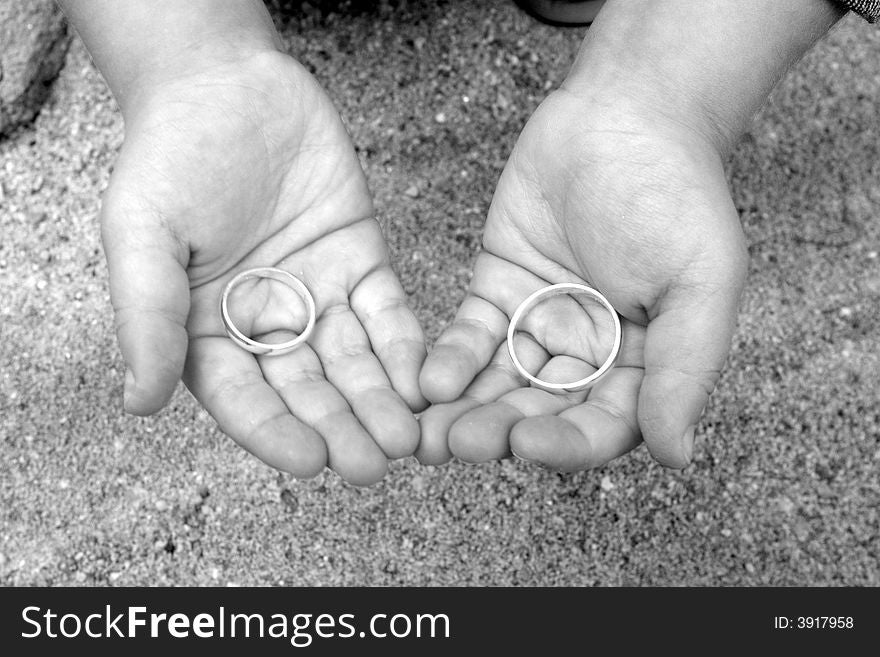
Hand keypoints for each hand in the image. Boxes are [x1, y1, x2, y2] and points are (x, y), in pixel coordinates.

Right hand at [103, 51, 425, 484]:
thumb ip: (147, 315)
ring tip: (408, 437)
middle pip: (308, 390)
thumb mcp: (142, 233)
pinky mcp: (362, 264)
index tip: (309, 461)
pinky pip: (387, 313)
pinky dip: (406, 347)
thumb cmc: (170, 156)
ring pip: (355, 362)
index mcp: (208, 331)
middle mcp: (267, 325)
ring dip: (382, 401)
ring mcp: (318, 296)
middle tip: (374, 463)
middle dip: (341, 427)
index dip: (274, 432)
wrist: (229, 84)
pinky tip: (424, 381)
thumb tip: (138, 402)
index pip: (244, 397)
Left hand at [416, 88, 746, 469]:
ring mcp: (540, 323)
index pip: (603, 425)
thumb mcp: (701, 282)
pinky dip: (449, 360)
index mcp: (644, 364)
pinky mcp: (498, 290)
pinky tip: (428, 380)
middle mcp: (590, 354)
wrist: (626, 112)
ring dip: (464, 410)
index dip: (566, 443)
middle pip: (541, 411)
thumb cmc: (676, 193)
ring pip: (499, 383)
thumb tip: (676, 455)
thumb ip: (686, 367)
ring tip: (424, 432)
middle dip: (499, 431)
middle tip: (456, 445)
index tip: (528, 445)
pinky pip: (471, 336)